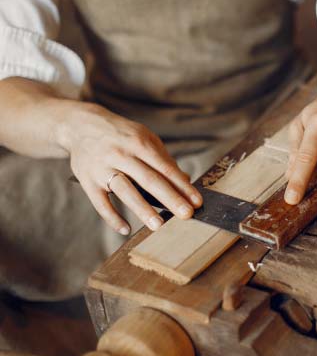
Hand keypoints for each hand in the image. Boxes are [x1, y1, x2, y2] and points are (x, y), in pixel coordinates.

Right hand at [59, 102, 201, 234]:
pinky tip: (126, 229)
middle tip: (187, 215)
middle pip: (149, 180)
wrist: (81, 125)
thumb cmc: (121, 135)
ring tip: (159, 226)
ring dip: (142, 209)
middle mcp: (121, 155)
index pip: (165, 169)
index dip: (182, 186)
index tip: (197, 201)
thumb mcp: (144, 138)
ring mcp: (103, 168)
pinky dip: (112, 217)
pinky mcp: (87, 181)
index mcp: (139, 143)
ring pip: (125, 191)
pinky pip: (100, 202)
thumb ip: (164, 159)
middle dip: (170, 198)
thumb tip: (185, 181)